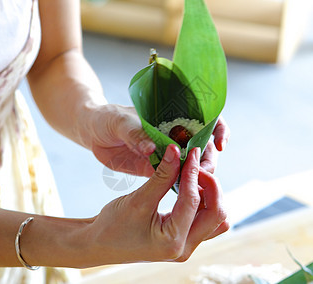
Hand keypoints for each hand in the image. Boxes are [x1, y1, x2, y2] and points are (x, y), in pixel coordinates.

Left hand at [83, 104, 229, 176]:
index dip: (218, 129)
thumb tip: (152, 148)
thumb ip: (135, 134)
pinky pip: (175, 178)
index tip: (220, 144)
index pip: (206, 119)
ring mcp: (168, 153)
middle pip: (204, 146)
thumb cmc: (108, 118)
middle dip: (209, 159)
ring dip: (198, 176)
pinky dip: (184, 186)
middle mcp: (175, 135)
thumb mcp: (120, 123)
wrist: (92, 133)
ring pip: (193, 165)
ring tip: (195, 187)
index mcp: (172, 116)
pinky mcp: (156, 170)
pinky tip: (186, 196)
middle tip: (202, 172)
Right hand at [83, 145, 228, 265]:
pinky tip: (189, 185)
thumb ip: (161, 176)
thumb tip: (176, 151)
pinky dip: (203, 201)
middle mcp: (185, 248)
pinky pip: (205, 219)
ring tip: (193, 175)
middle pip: (217, 214)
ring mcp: (186, 246)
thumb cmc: (112, 226)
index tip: (192, 152)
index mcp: (172, 242)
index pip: (193, 201)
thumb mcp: (137, 199)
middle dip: (211, 186)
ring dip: (210, 195)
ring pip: (216, 218)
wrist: (99, 244)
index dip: (193, 172)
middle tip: (195, 165)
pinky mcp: (184, 239)